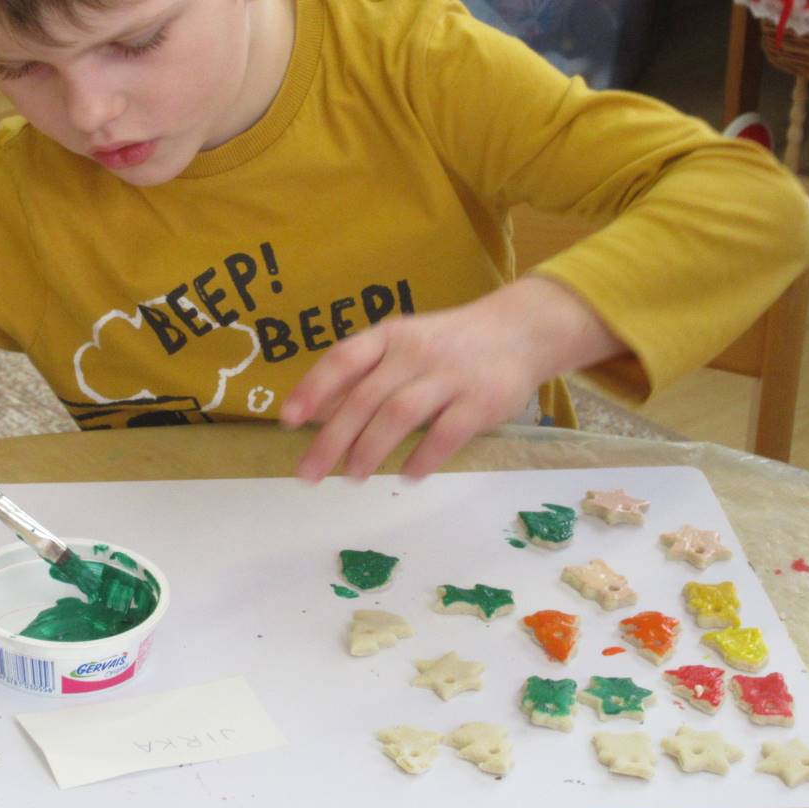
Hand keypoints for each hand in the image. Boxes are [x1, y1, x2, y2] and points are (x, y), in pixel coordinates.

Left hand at [279, 276, 624, 482]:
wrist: (520, 331)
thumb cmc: (448, 344)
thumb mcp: (403, 344)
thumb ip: (364, 375)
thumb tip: (315, 414)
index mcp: (390, 335)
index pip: (343, 359)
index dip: (313, 389)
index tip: (287, 421)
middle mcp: (415, 352)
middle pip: (365, 397)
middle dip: (332, 439)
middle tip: (308, 474)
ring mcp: (449, 375)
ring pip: (399, 414)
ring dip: (371, 449)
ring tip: (352, 476)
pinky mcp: (481, 401)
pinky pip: (446, 433)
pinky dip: (424, 458)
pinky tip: (408, 475)